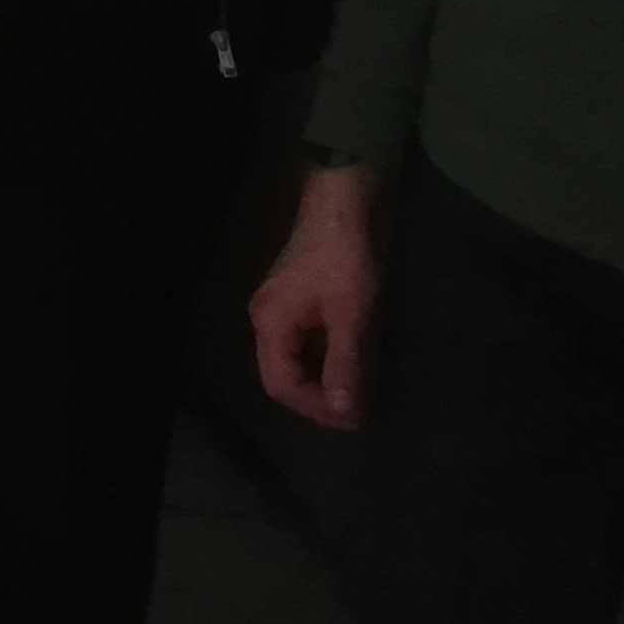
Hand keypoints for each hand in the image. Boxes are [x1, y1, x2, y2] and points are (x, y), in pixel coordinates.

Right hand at [249, 161, 380, 429]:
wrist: (342, 204)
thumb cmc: (345, 261)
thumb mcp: (351, 316)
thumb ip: (345, 365)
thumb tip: (344, 414)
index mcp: (270, 324)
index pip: (282, 385)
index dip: (315, 409)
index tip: (355, 419)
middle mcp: (265, 319)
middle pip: (282, 375)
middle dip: (317, 399)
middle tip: (357, 410)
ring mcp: (278, 307)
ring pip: (292, 359)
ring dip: (321, 380)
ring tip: (356, 390)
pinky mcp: (295, 298)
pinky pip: (302, 343)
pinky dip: (323, 359)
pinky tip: (348, 359)